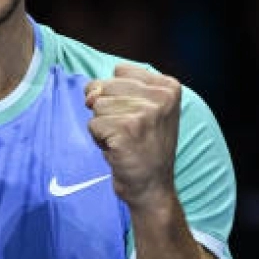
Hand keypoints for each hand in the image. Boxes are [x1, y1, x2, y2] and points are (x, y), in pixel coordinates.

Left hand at [85, 63, 180, 208]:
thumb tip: (90, 95)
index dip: (118, 95)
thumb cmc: (143, 146)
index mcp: (169, 86)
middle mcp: (161, 97)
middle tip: (129, 132)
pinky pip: (93, 124)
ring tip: (124, 140)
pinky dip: (99, 139)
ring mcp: (145, 114)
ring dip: (103, 126)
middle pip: (105, 86)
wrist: (152, 187)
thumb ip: (114, 89)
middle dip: (108, 111)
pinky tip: (118, 150)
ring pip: (97, 105)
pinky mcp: (127, 131)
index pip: (119, 71)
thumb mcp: (141, 108)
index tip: (137, 117)